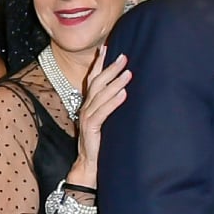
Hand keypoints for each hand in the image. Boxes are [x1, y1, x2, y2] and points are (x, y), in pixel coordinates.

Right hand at [68, 47, 130, 187]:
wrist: (88, 164)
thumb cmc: (100, 143)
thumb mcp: (104, 121)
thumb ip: (109, 107)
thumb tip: (125, 91)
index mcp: (88, 104)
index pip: (92, 79)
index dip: (99, 64)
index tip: (107, 49)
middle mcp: (85, 108)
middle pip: (97, 83)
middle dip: (110, 68)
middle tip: (124, 57)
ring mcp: (87, 117)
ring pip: (100, 95)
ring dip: (115, 82)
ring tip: (128, 73)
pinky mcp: (91, 128)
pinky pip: (103, 112)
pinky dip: (113, 102)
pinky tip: (123, 94)